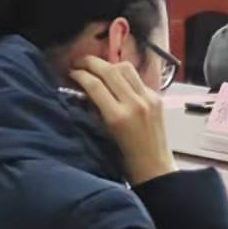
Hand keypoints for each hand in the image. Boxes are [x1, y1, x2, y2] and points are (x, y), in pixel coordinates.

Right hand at [68, 56, 175, 186]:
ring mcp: (148, 98)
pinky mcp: (156, 97)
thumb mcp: (104, 132)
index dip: (80, 74)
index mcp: (118, 116)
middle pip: (110, 70)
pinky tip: (115, 80)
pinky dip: (123, 75)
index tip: (71, 72)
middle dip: (91, 62)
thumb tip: (82, 87)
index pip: (95, 85)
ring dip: (108, 64)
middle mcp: (135, 103)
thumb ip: (95, 108)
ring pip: (125, 67)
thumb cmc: (123, 157)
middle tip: (79, 62)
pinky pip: (136, 78)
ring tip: (97, 68)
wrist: (154, 166)